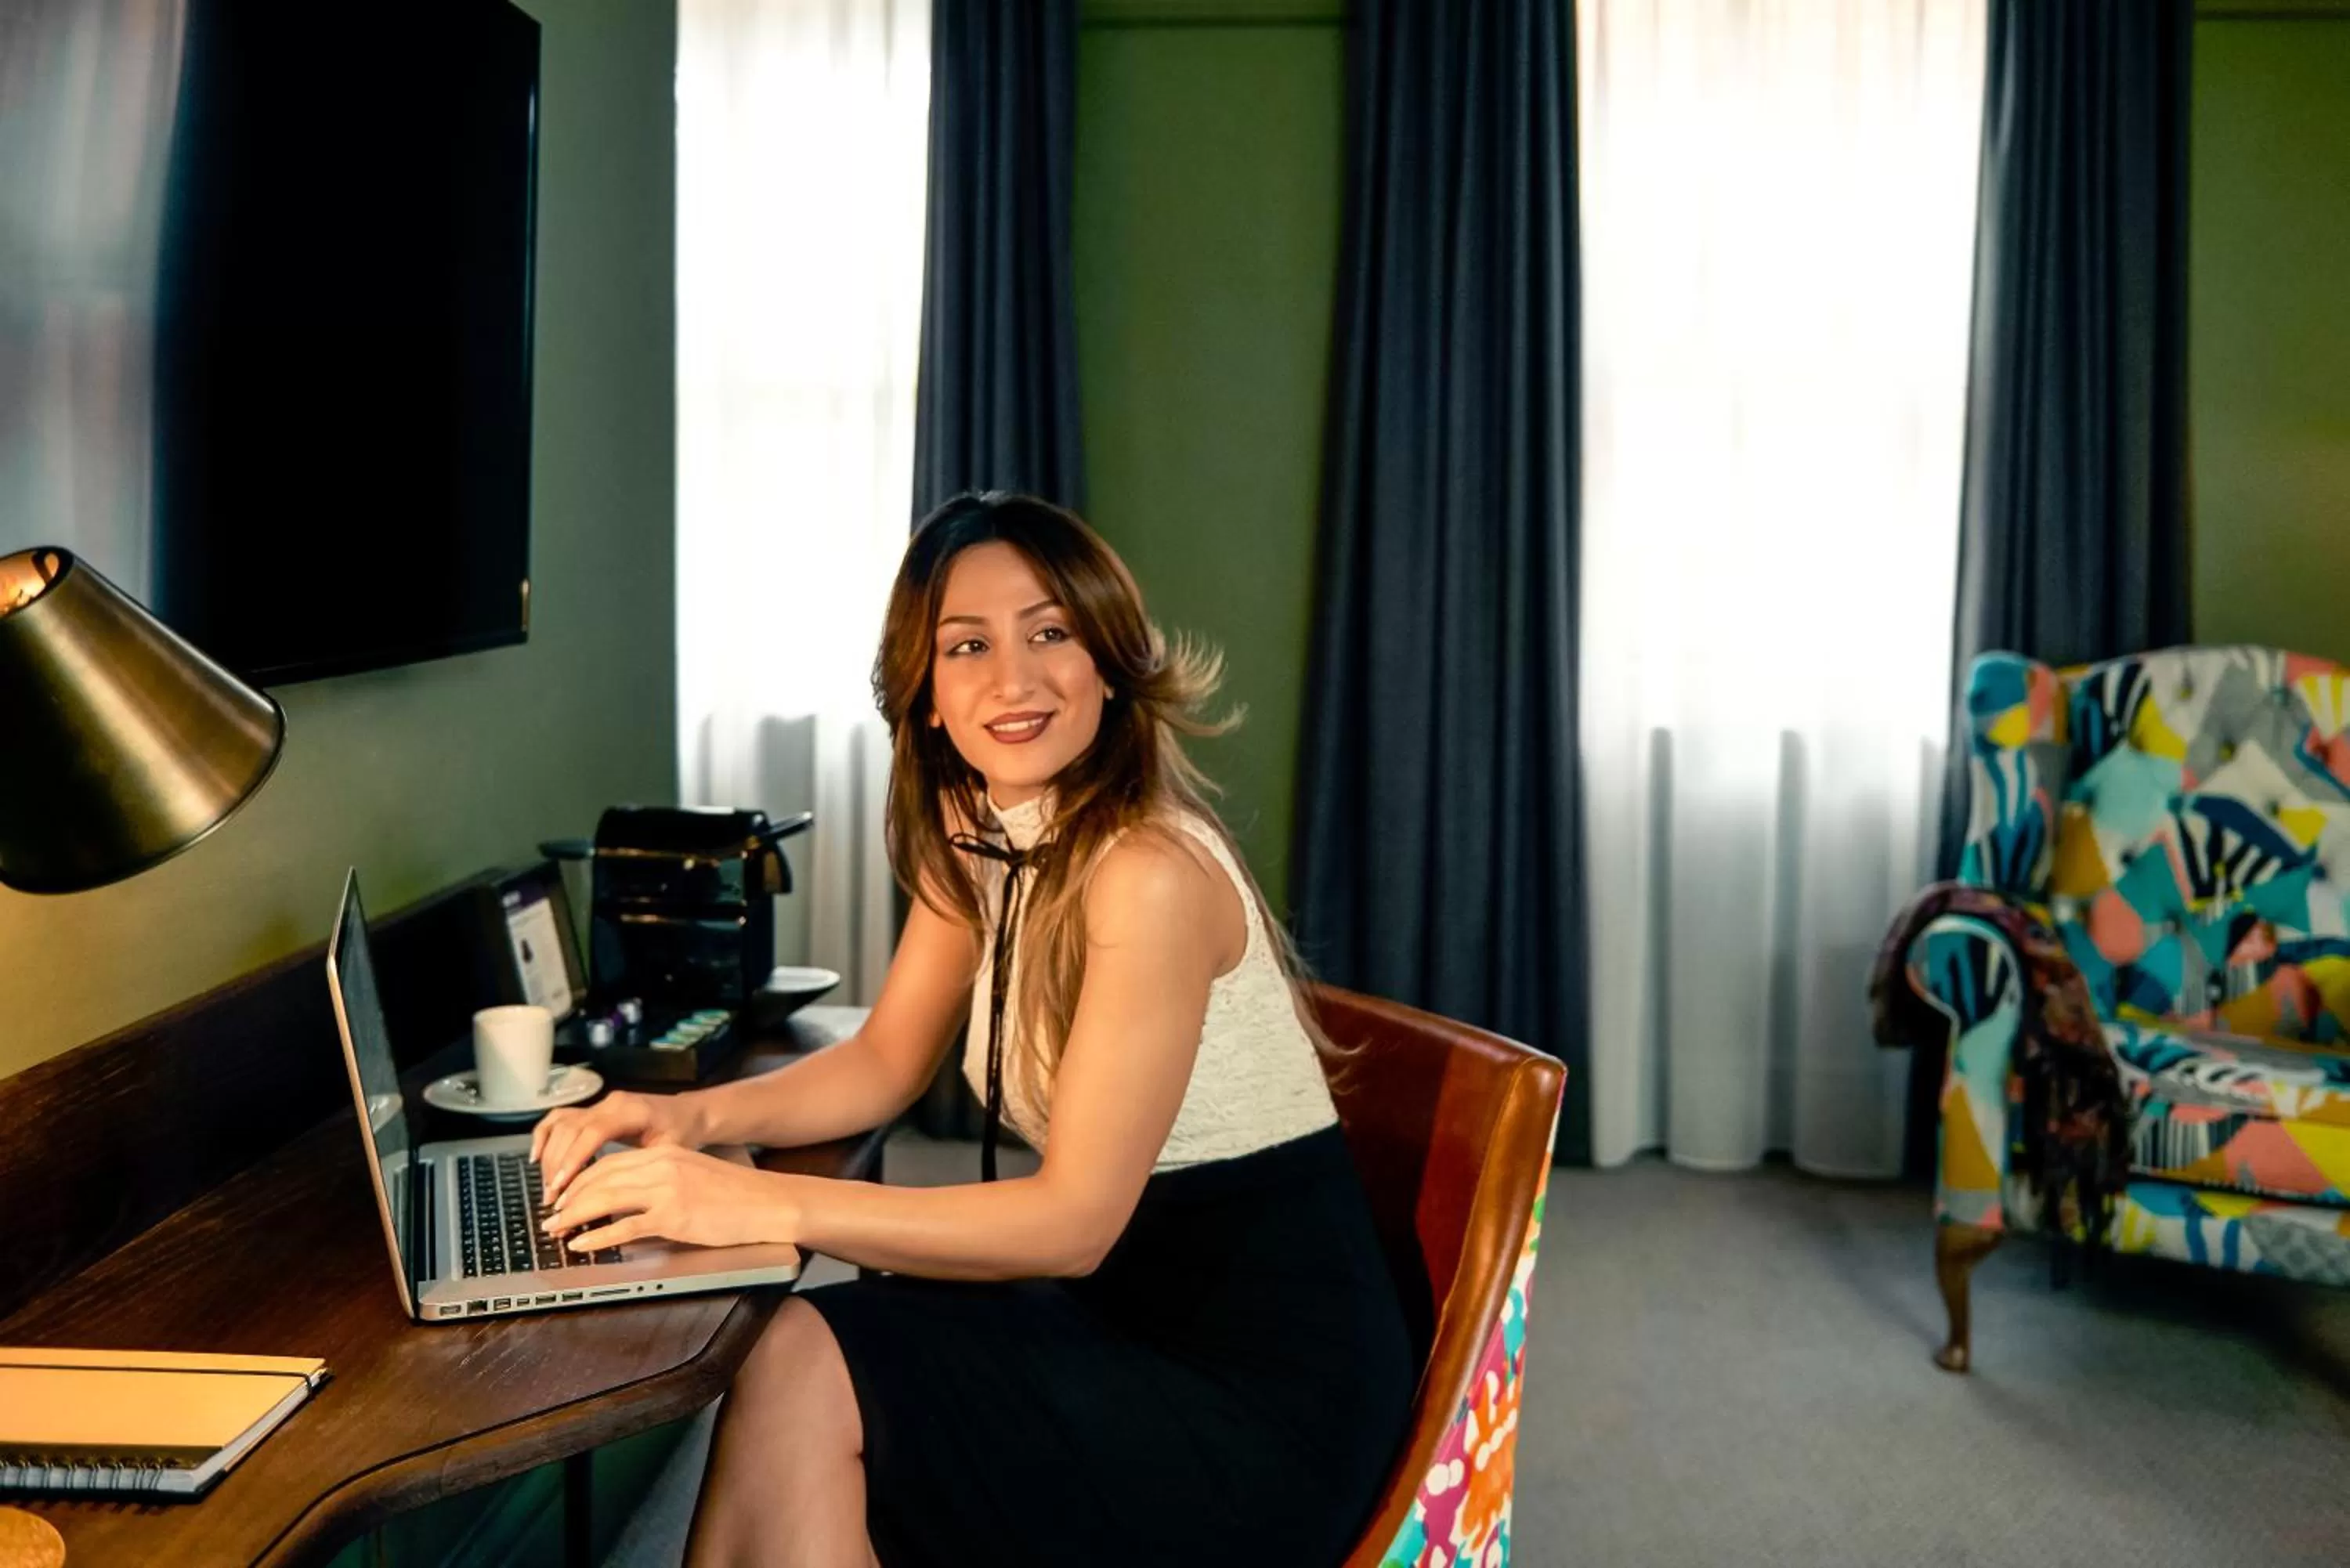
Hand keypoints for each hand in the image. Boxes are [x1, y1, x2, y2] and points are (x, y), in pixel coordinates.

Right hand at [531, 1090, 698, 1204]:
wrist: (688, 1112)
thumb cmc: (683, 1133)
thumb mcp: (671, 1150)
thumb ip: (643, 1167)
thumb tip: (615, 1196)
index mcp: (631, 1111)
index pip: (593, 1132)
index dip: (574, 1159)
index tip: (560, 1186)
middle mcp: (610, 1104)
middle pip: (571, 1130)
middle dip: (557, 1165)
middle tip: (552, 1198)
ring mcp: (599, 1105)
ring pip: (561, 1125)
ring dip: (550, 1157)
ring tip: (549, 1188)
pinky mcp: (592, 1111)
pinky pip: (560, 1118)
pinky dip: (545, 1136)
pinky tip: (536, 1157)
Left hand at [541, 1145, 796, 1252]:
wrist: (767, 1202)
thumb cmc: (735, 1194)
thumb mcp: (692, 1173)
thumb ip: (659, 1180)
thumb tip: (625, 1200)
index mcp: (665, 1154)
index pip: (609, 1163)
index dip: (580, 1180)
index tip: (564, 1196)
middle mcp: (662, 1166)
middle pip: (600, 1178)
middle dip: (569, 1198)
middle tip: (551, 1216)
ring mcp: (667, 1191)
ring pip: (606, 1199)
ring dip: (574, 1216)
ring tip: (557, 1231)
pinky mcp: (674, 1217)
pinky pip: (625, 1226)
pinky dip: (598, 1236)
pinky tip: (582, 1244)